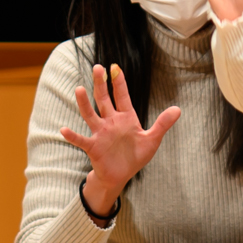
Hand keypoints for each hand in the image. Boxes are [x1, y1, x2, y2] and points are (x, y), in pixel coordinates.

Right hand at [62, 62, 179, 203]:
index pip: (122, 96)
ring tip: (79, 89)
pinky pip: (81, 140)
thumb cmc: (135, 156)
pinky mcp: (93, 147)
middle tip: (97, 67)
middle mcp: (111, 122)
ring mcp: (100, 133)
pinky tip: (64, 130)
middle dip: (101, 84)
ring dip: (84, 103)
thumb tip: (178, 109)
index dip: (119, 82)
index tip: (115, 66)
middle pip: (104, 99)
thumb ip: (162, 124)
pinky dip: (72, 136)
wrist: (121, 175)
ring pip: (90, 115)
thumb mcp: (152, 140)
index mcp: (126, 118)